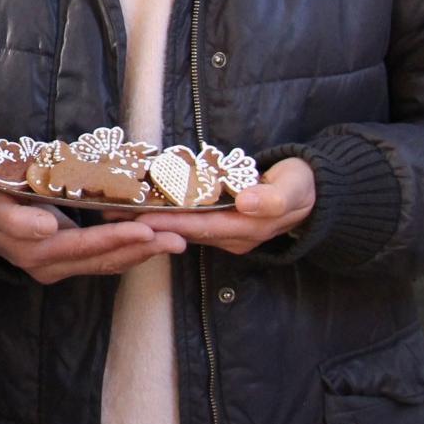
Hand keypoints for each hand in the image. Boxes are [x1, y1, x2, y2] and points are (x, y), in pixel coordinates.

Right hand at [0, 184, 184, 283]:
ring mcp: (58, 269)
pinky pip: (102, 263)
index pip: (80, 244)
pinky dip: (130, 253)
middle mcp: (47, 265)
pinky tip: (155, 244)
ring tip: (175, 242)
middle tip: (175, 237)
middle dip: (140, 247)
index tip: (142, 230)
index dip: (112, 238)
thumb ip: (18, 218)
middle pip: (100, 258)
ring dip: (142, 254)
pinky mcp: (67, 266)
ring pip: (105, 264)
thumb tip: (49, 228)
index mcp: (31, 247)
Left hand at [120, 157, 315, 254]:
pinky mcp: (219, 223)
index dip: (170, 222)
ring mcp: (225, 232)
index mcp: (247, 229)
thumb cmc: (301, 186)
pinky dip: (164, 211)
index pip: (200, 227)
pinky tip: (141, 202)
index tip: (139, 218)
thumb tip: (247, 203)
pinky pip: (187, 219)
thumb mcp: (294, 189)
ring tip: (115, 208)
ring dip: (149, 218)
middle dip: (147, 223)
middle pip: (183, 229)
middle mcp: (231, 236)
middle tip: (110, 212)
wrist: (312, 193)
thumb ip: (273, 198)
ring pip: (182, 225)